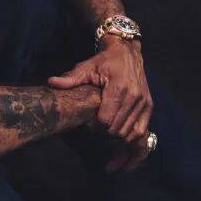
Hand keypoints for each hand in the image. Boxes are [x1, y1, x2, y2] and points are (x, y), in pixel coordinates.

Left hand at [47, 41, 154, 172]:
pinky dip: (132, 140)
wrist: (127, 52)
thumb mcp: (86, 66)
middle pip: (117, 130)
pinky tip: (123, 147)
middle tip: (96, 132)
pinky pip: (142, 131)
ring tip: (109, 148)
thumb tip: (51, 82)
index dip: (96, 127)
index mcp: (118, 88)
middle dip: (105, 135)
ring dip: (118, 141)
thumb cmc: (104, 60)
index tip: (89, 124)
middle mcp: (134, 97)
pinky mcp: (149, 106)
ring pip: (130, 134)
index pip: (106, 121)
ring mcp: (143, 102)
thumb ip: (71, 78)